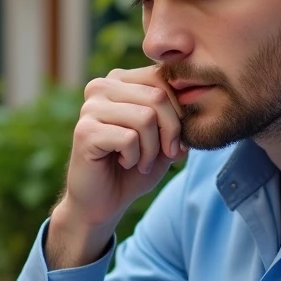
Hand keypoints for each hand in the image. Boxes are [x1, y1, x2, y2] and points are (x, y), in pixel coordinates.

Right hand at [46, 67, 186, 268]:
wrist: (102, 202)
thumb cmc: (134, 167)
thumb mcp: (165, 140)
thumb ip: (178, 118)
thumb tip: (195, 105)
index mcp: (119, 81)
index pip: (162, 77)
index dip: (178, 111)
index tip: (174, 140)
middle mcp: (101, 87)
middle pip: (157, 96)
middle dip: (170, 132)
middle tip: (163, 154)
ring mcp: (90, 108)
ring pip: (145, 117)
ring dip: (152, 149)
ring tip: (140, 161)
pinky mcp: (85, 131)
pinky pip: (129, 138)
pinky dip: (135, 158)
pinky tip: (123, 163)